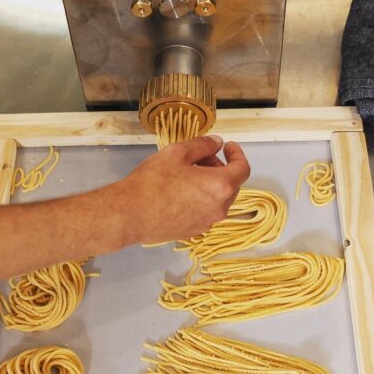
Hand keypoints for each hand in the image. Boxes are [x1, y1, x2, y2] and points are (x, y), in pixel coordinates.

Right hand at [114, 135, 250, 244]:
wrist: (130, 214)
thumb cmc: (153, 181)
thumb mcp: (177, 152)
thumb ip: (202, 145)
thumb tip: (217, 143)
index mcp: (220, 186)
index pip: (243, 169)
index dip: (238, 154)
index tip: (228, 147)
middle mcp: (219, 208)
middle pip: (231, 184)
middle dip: (220, 167)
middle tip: (201, 157)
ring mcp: (207, 222)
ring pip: (219, 198)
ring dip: (211, 183)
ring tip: (188, 173)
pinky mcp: (194, 231)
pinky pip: (206, 210)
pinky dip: (202, 197)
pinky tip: (181, 191)